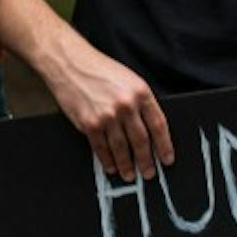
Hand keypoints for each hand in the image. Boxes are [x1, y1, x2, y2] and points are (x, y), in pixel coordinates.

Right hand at [38, 33, 174, 180]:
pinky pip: (101, 148)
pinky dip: (107, 160)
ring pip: (122, 148)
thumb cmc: (98, 69)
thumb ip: (139, 101)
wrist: (70, 62)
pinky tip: (111, 167)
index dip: (164, 145)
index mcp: (140, 92)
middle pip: (141, 140)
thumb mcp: (128, 79)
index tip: (166, 159)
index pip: (158, 125)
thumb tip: (148, 128)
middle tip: (149, 173)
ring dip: (127, 164)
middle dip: (147, 160)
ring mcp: (107, 116)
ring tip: (131, 174)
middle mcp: (126, 105)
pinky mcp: (89, 123)